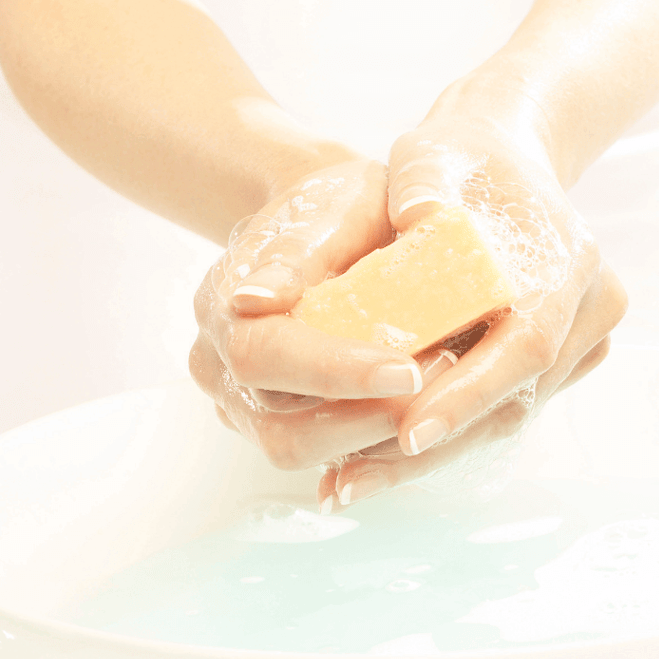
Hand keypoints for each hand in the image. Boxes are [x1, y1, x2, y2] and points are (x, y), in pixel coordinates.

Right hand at [188, 159, 457, 476]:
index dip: (336, 370)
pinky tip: (414, 416)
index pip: (267, 356)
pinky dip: (370, 443)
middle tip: (439, 388)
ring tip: (432, 398)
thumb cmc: (336, 207)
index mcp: (223, 306)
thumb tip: (252, 300)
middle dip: (366, 417)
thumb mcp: (329, 207)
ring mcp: (243, 402)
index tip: (406, 369)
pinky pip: (322, 451)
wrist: (329, 220)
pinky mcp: (275, 423)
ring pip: (302, 449)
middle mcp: (219, 365)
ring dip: (374, 436)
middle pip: (282, 427)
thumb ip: (295, 252)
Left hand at [318, 118, 626, 507]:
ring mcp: (577, 341)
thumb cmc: (458, 160)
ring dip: (431, 453)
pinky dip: (442, 434)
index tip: (409, 433)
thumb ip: (423, 188)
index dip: (470, 393)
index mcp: (568, 264)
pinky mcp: (552, 362)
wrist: (499, 162)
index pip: (525, 344)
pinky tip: (375, 458)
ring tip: (349, 482)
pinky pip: (499, 409)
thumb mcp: (430, 159)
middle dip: (435, 443)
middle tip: (352, 479)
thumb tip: (414, 224)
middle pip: (516, 399)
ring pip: (506, 416)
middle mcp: (588, 309)